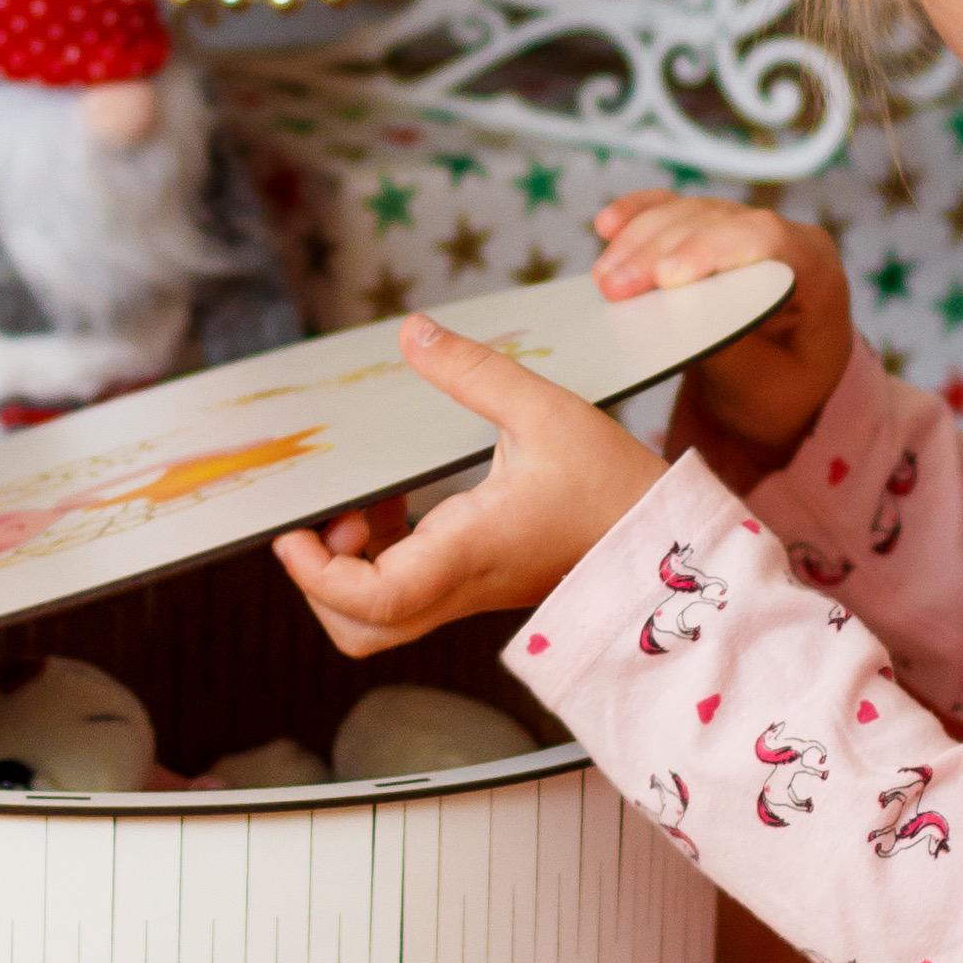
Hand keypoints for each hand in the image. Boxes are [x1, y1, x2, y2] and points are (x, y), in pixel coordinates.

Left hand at [272, 314, 666, 653]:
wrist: (666, 539)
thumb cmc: (613, 482)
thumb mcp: (545, 410)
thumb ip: (472, 371)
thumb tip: (411, 332)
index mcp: (468, 550)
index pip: (371, 599)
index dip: (316, 574)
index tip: (295, 531)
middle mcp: (459, 585)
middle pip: (361, 629)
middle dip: (322, 580)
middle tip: (333, 519)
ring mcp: (466, 592)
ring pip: (380, 618)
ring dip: (351, 567)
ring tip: (369, 504)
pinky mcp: (475, 585)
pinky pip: (406, 592)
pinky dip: (382, 557)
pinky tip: (399, 503)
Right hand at [594, 190, 852, 474]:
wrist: (785, 385)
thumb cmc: (785, 386)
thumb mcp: (765, 388)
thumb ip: (729, 353)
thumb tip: (679, 320)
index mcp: (815, 268)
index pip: (765, 239)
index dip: (711, 249)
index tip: (666, 278)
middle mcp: (782, 236)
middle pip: (715, 222)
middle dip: (658, 251)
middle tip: (612, 287)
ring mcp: (743, 227)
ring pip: (686, 213)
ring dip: (638, 241)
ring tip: (603, 279)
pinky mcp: (708, 231)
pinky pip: (670, 211)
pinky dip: (636, 215)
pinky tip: (607, 226)